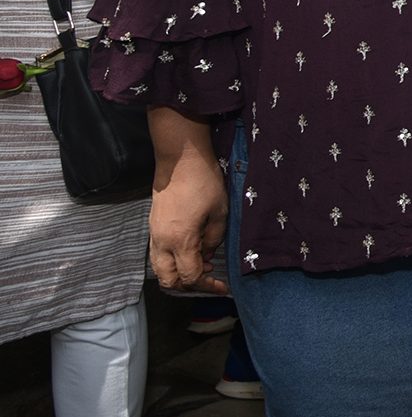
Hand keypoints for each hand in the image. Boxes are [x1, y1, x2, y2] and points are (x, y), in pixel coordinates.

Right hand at [150, 154, 229, 293]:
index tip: (223, 287)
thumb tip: (208, 256)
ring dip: (179, 274)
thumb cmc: (204, 183)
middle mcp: (162, 243)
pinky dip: (172, 262)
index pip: (190, 276)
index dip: (208, 285)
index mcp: (180, 241)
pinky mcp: (152, 228)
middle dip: (189, 285)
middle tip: (211, 279)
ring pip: (160, 270)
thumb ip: (214, 240)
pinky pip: (158, 256)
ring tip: (203, 265)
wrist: (179, 161)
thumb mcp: (219, 213)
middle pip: (169, 281)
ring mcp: (154, 236)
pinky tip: (191, 253)